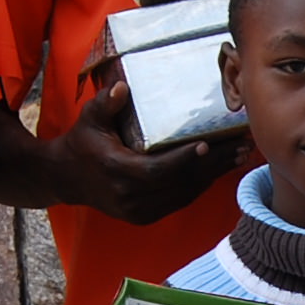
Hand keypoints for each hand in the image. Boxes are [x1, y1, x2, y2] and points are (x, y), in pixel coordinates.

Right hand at [48, 76, 249, 223]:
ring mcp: (138, 210)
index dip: (182, 159)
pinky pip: (179, 201)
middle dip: (211, 164)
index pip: (156, 170)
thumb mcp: (89, 119)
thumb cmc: (81, 143)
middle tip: (239, 145)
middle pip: (179, 182)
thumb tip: (121, 88)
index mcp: (117, 172)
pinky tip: (219, 169)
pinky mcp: (145, 216)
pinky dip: (201, 185)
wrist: (65, 179)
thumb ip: (105, 104)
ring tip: (238, 156)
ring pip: (184, 194)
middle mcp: (130, 197)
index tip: (206, 144)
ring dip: (213, 176)